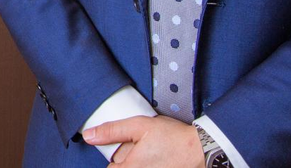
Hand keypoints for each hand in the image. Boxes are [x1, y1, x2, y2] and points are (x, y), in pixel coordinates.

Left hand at [83, 116, 203, 167]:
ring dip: (138, 162)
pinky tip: (158, 159)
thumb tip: (89, 136)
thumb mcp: (139, 126)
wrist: (200, 149)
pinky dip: (149, 164)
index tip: (124, 147)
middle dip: (126, 160)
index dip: (113, 157)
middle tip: (140, 148)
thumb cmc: (172, 138)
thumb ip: (112, 131)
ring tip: (151, 154)